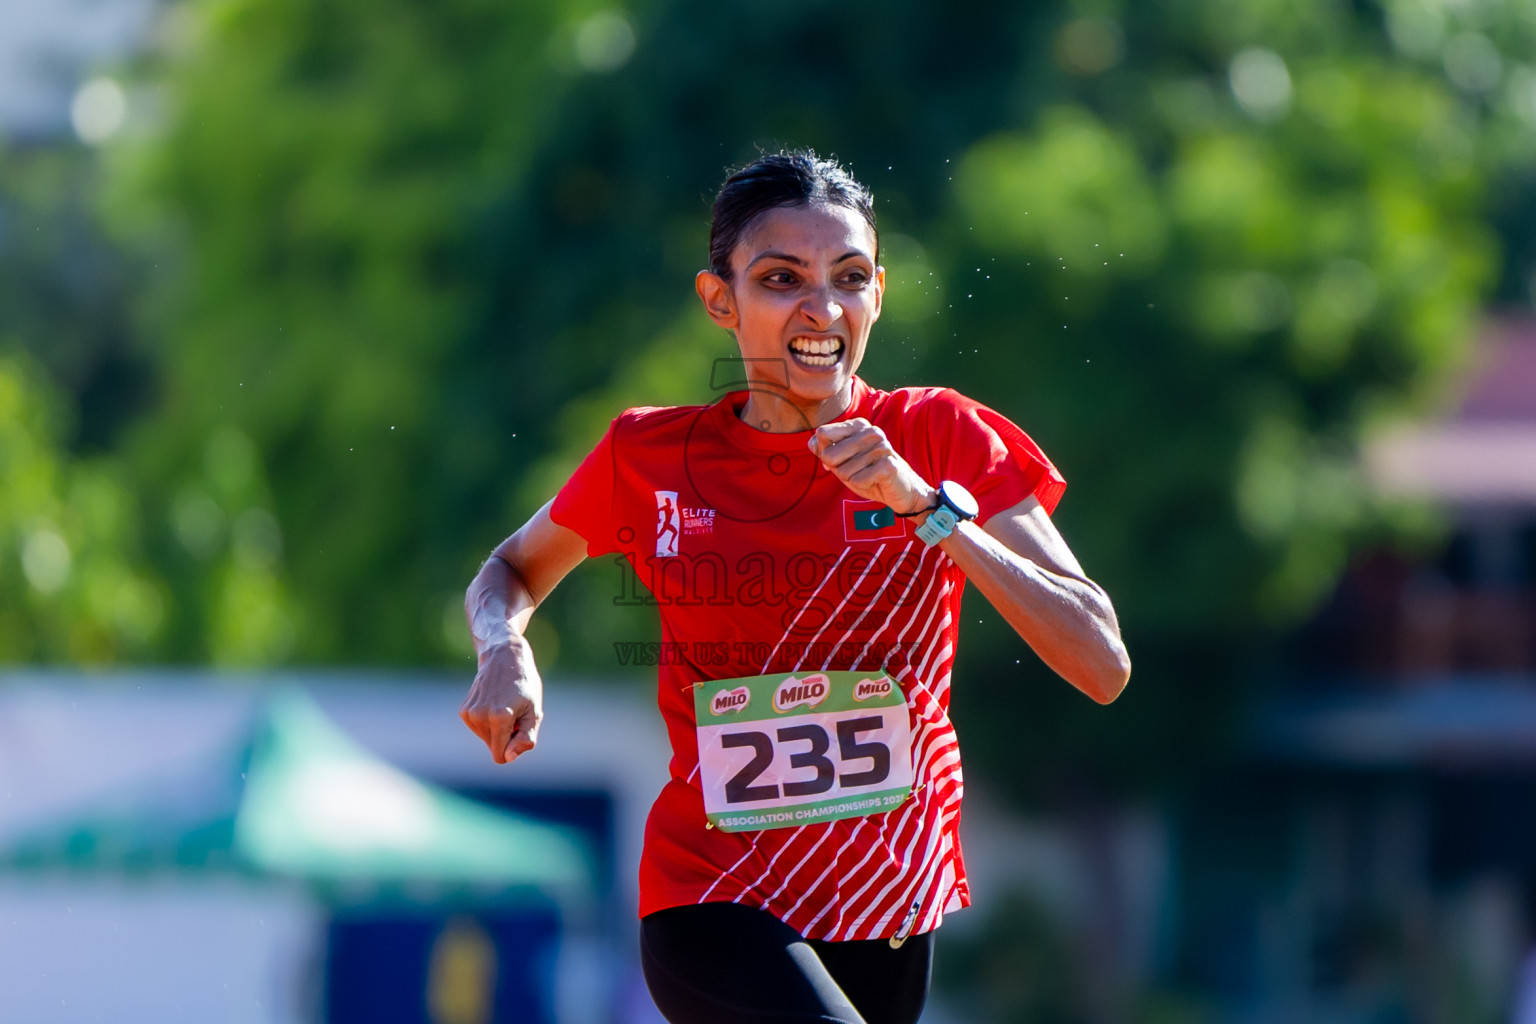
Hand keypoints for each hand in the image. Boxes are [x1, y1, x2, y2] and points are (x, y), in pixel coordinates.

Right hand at [459, 636, 542, 763]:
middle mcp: (480, 717)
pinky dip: (487, 722)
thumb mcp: (535, 711)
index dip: (513, 748)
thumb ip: (526, 738)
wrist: (503, 657)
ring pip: (486, 739)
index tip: (520, 729)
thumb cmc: (524, 685)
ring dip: (497, 729)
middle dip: (506, 737)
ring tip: (505, 706)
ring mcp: (469, 714)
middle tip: (515, 714)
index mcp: (500, 718)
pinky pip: (478, 730)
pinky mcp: (464, 711)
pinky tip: (494, 702)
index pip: (501, 756)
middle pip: (494, 747)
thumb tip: (508, 757)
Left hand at [807, 418, 936, 514]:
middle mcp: (871, 431)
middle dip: (838, 470)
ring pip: (843, 471)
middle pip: (829, 454)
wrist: (902, 490)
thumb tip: (811, 442)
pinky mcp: (887, 464)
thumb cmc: (869, 473)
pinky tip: (875, 482)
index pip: (822, 434)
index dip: (825, 453)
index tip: (841, 460)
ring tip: (868, 476)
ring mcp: (881, 446)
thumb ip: (825, 450)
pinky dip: (862, 485)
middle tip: (857, 471)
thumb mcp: (843, 461)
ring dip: (853, 479)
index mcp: (859, 425)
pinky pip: (857, 480)